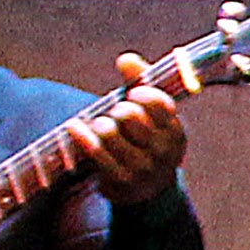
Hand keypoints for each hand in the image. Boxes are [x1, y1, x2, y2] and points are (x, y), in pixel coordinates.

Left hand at [83, 60, 189, 203]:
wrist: (150, 191)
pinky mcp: (120, 180)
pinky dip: (81, 135)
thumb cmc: (147, 142)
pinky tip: (74, 127)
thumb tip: (126, 58)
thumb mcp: (153, 116)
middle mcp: (162, 151)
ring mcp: (142, 167)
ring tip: (102, 126)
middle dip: (118, 109)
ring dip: (100, 124)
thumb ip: (141, 83)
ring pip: (108, 131)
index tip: (133, 94)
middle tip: (118, 114)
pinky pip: (94, 151)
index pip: (159, 103)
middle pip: (129, 115)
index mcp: (174, 131)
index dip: (141, 93)